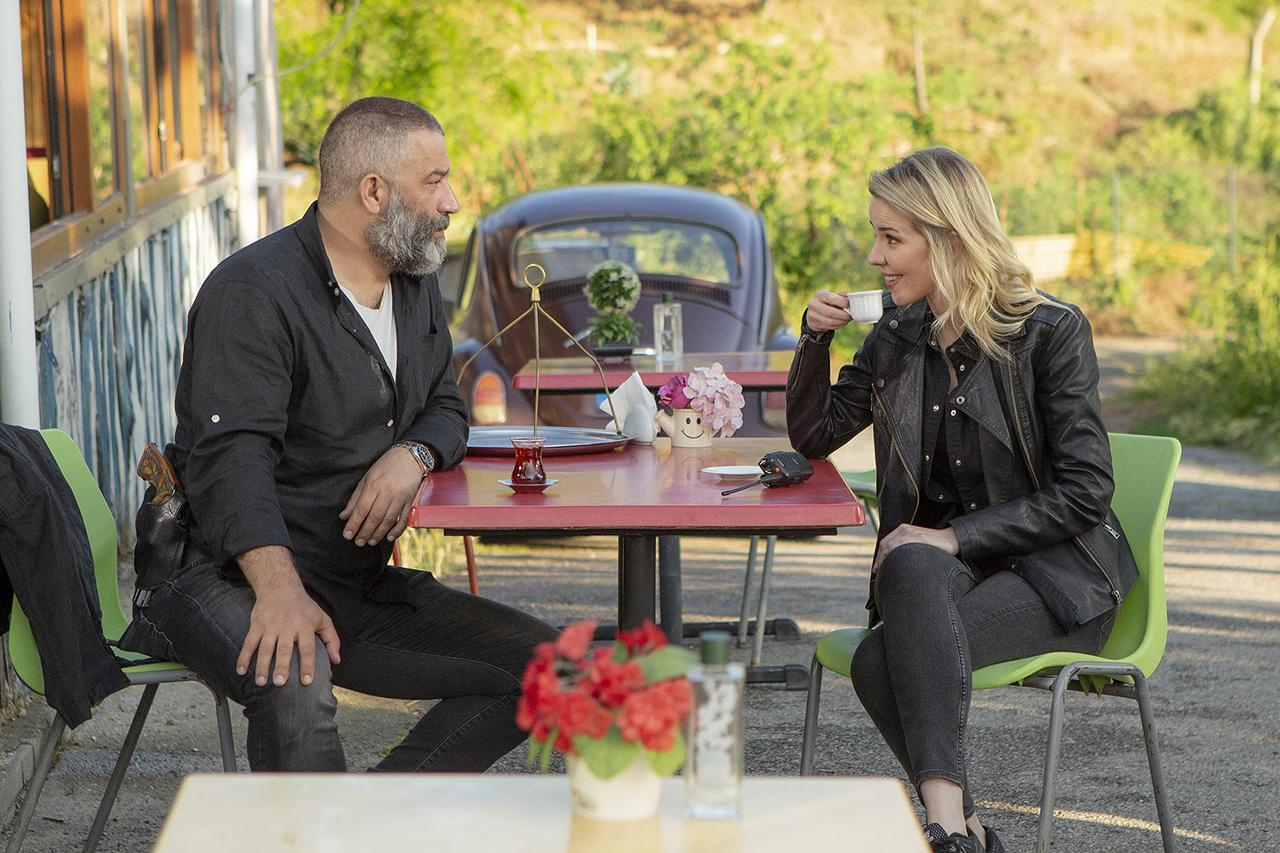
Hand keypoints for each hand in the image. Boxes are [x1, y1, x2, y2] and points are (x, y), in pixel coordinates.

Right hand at [235, 549, 340, 686]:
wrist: (280, 586)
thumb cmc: (304, 607)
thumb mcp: (322, 619)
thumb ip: (332, 639)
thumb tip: (337, 661)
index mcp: (305, 626)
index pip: (308, 648)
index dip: (308, 665)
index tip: (306, 681)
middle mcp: (288, 626)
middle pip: (284, 649)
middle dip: (282, 666)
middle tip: (280, 683)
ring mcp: (270, 626)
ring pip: (265, 648)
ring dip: (262, 665)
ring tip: (260, 682)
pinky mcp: (256, 624)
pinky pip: (249, 642)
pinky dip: (244, 656)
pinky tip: (240, 670)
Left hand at [340, 445, 424, 545]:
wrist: (409, 456)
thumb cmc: (385, 466)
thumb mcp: (366, 478)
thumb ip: (355, 498)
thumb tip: (344, 516)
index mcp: (373, 485)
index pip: (361, 509)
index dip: (354, 524)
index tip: (347, 535)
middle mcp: (387, 492)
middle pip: (374, 517)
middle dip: (365, 532)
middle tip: (358, 542)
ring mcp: (400, 497)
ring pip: (388, 520)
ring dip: (379, 534)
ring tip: (370, 542)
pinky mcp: (410, 501)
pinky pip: (403, 519)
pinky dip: (397, 530)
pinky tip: (389, 537)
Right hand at [804, 290, 853, 331]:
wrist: (814, 311)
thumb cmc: (827, 302)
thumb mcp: (832, 296)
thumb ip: (841, 296)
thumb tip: (851, 295)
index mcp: (819, 294)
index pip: (830, 298)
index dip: (841, 302)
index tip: (849, 304)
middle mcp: (813, 304)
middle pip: (829, 312)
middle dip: (842, 315)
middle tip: (850, 316)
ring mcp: (812, 315)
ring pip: (830, 321)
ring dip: (841, 321)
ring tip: (847, 319)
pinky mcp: (815, 324)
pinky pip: (829, 327)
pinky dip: (838, 325)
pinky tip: (842, 322)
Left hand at [872, 524, 959, 572]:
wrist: (951, 539)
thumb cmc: (935, 544)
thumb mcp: (917, 542)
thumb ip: (906, 547)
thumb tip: (896, 561)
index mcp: (903, 530)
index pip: (886, 543)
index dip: (879, 556)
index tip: (877, 567)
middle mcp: (905, 530)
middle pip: (886, 545)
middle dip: (880, 559)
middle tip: (878, 571)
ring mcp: (911, 534)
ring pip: (891, 547)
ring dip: (885, 560)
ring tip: (883, 571)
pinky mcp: (918, 538)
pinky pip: (900, 547)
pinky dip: (894, 557)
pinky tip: (893, 566)